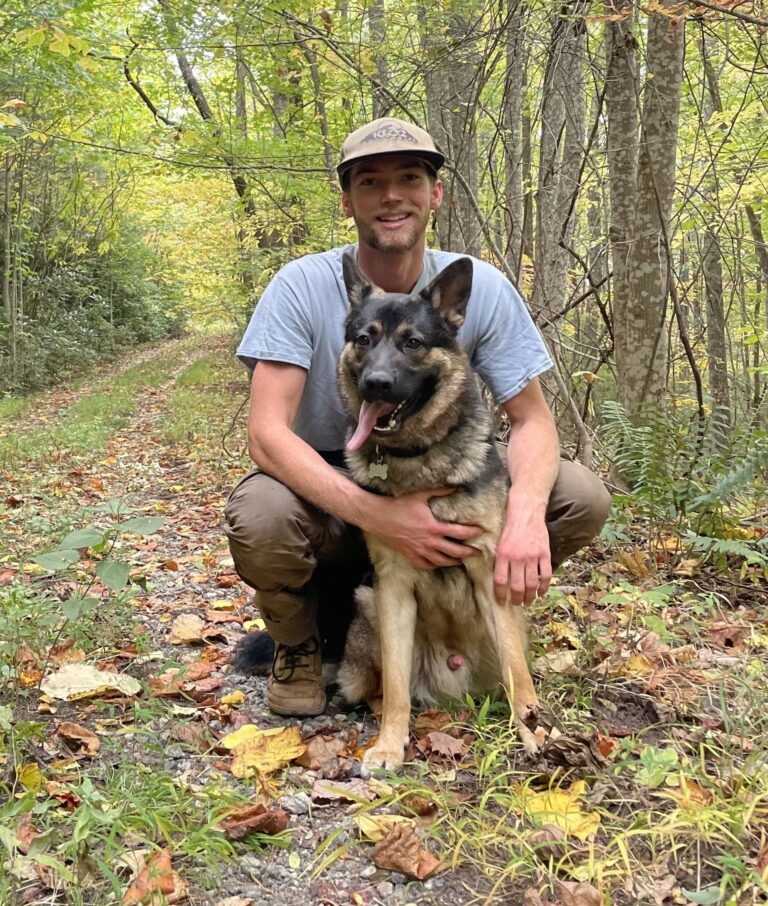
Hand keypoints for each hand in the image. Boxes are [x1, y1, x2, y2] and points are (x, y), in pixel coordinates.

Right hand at [366, 488, 481, 568]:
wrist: (377, 517)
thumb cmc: (399, 505)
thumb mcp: (420, 495)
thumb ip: (439, 491)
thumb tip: (455, 487)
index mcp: (434, 527)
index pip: (459, 533)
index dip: (472, 532)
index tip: (481, 531)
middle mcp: (429, 542)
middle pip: (454, 551)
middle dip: (468, 552)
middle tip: (478, 553)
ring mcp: (419, 551)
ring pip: (441, 561)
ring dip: (453, 562)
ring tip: (461, 561)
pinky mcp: (409, 555)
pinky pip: (425, 565)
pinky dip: (434, 566)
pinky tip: (438, 564)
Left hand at [493, 505, 551, 605]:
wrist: (526, 511)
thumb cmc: (510, 527)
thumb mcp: (499, 543)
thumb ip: (499, 561)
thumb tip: (498, 581)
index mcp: (503, 555)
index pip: (500, 581)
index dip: (500, 594)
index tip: (501, 602)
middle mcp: (517, 557)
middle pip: (517, 586)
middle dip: (516, 599)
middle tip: (516, 603)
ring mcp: (532, 556)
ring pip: (532, 584)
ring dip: (530, 596)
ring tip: (528, 601)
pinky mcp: (545, 554)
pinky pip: (546, 575)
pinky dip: (544, 587)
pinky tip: (541, 593)